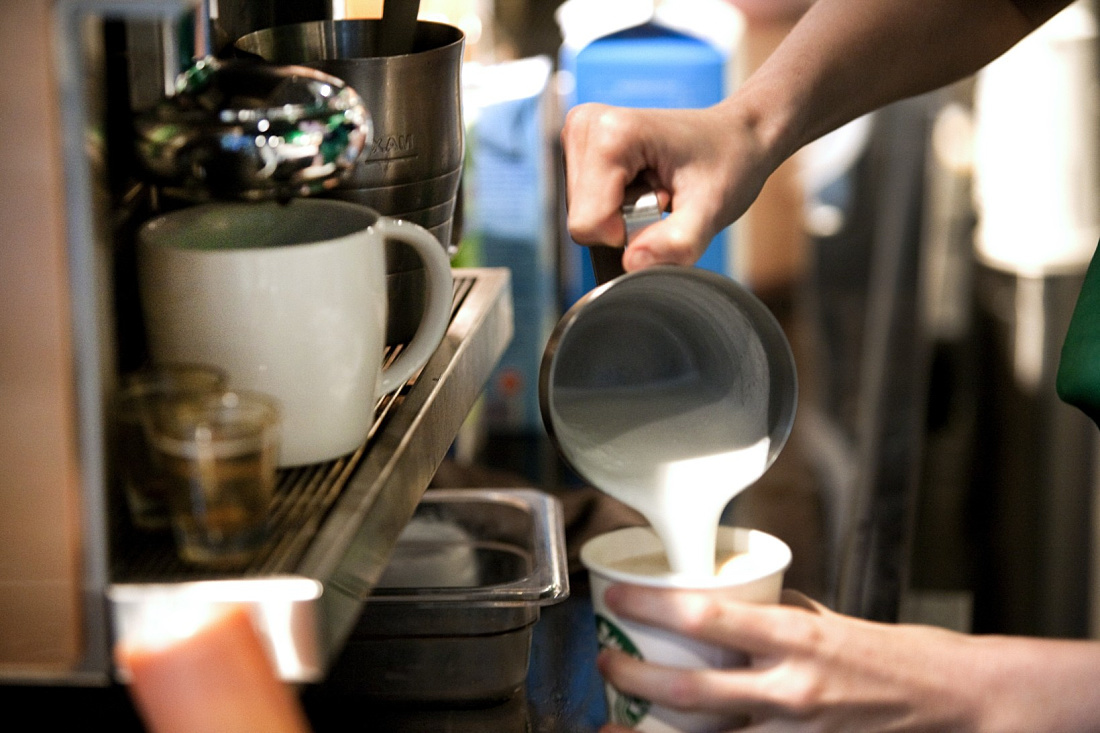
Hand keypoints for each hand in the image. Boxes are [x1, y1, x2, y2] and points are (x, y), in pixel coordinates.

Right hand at [560, 101, 778, 271]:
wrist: (736, 135)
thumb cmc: (729, 162)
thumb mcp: (712, 208)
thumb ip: (677, 242)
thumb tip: (633, 265)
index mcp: (610, 133)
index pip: (587, 224)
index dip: (627, 233)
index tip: (665, 203)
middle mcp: (585, 125)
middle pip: (581, 220)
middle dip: (624, 222)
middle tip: (664, 195)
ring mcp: (579, 134)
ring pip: (582, 215)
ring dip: (621, 214)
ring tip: (657, 188)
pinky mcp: (580, 147)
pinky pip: (586, 204)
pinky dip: (616, 205)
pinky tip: (644, 184)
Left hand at [594, 585, 1099, 731]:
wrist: (953, 704)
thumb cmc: (893, 657)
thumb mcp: (827, 620)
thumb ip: (774, 616)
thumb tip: (726, 602)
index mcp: (796, 640)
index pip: (707, 618)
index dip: (651, 606)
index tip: (617, 596)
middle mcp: (791, 692)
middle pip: (691, 692)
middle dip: (633, 678)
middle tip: (604, 662)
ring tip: (613, 724)